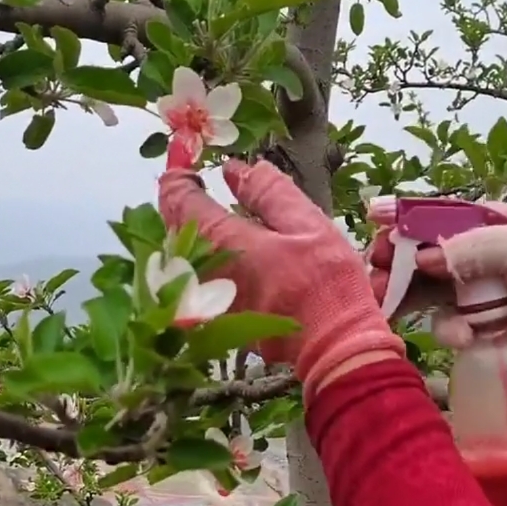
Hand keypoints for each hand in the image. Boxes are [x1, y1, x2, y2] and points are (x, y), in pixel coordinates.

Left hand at [158, 159, 404, 393]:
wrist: (334, 347)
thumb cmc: (326, 284)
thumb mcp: (307, 224)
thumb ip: (268, 192)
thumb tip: (235, 169)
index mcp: (221, 240)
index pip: (177, 197)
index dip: (177, 172)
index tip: (187, 157)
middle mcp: (200, 271)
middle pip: (172, 226)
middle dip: (182, 201)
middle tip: (202, 183)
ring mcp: (202, 299)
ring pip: (180, 256)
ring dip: (190, 232)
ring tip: (214, 217)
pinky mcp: (213, 321)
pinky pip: (191, 282)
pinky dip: (200, 262)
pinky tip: (224, 257)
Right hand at [367, 198, 506, 347]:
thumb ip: (468, 248)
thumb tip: (420, 259)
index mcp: (499, 226)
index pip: (443, 216)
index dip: (407, 217)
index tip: (372, 216)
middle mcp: (488, 258)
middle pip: (430, 257)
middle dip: (398, 263)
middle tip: (371, 273)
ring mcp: (487, 297)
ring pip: (434, 294)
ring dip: (410, 298)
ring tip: (385, 304)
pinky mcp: (489, 333)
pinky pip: (455, 328)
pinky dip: (453, 332)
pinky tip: (463, 337)